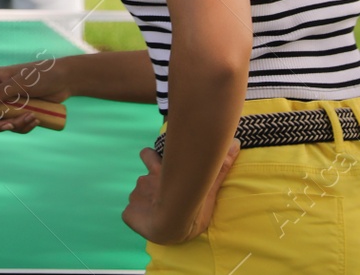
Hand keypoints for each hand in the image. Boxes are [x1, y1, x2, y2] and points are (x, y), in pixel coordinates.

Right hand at [0, 59, 71, 132]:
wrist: (65, 80)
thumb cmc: (41, 75)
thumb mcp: (19, 83)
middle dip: (1, 123)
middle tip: (11, 125)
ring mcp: (10, 103)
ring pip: (5, 122)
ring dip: (18, 124)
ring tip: (32, 118)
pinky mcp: (21, 111)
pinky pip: (17, 124)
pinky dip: (25, 125)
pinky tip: (36, 120)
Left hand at [122, 142, 239, 244]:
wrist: (170, 224)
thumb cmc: (192, 206)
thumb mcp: (208, 186)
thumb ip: (220, 166)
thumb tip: (236, 142)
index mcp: (159, 172)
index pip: (147, 155)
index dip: (149, 156)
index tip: (154, 159)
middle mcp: (144, 181)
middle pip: (143, 179)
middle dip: (149, 184)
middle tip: (159, 195)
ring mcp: (135, 196)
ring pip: (138, 196)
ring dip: (146, 202)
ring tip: (158, 213)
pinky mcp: (129, 213)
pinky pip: (130, 214)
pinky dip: (137, 217)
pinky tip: (147, 223)